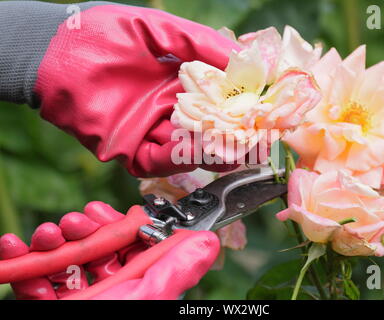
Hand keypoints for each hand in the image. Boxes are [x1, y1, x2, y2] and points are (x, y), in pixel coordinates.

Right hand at [0, 201, 219, 299]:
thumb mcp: (143, 297)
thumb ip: (175, 269)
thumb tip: (208, 242)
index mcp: (138, 287)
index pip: (133, 245)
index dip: (118, 224)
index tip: (101, 211)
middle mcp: (111, 291)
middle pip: (97, 247)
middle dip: (80, 229)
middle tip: (70, 221)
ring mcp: (79, 297)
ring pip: (66, 256)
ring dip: (50, 240)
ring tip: (44, 235)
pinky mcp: (48, 304)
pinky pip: (35, 279)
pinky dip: (21, 261)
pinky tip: (14, 249)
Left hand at [35, 4, 240, 176]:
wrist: (56, 49)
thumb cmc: (106, 33)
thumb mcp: (161, 31)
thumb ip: (201, 43)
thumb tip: (245, 58)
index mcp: (179, 84)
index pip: (218, 101)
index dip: (240, 107)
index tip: (263, 110)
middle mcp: (168, 110)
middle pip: (207, 130)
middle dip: (232, 136)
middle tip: (257, 140)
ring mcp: (148, 130)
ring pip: (186, 150)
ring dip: (211, 151)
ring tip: (236, 150)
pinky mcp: (127, 148)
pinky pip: (157, 160)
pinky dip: (178, 158)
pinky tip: (196, 150)